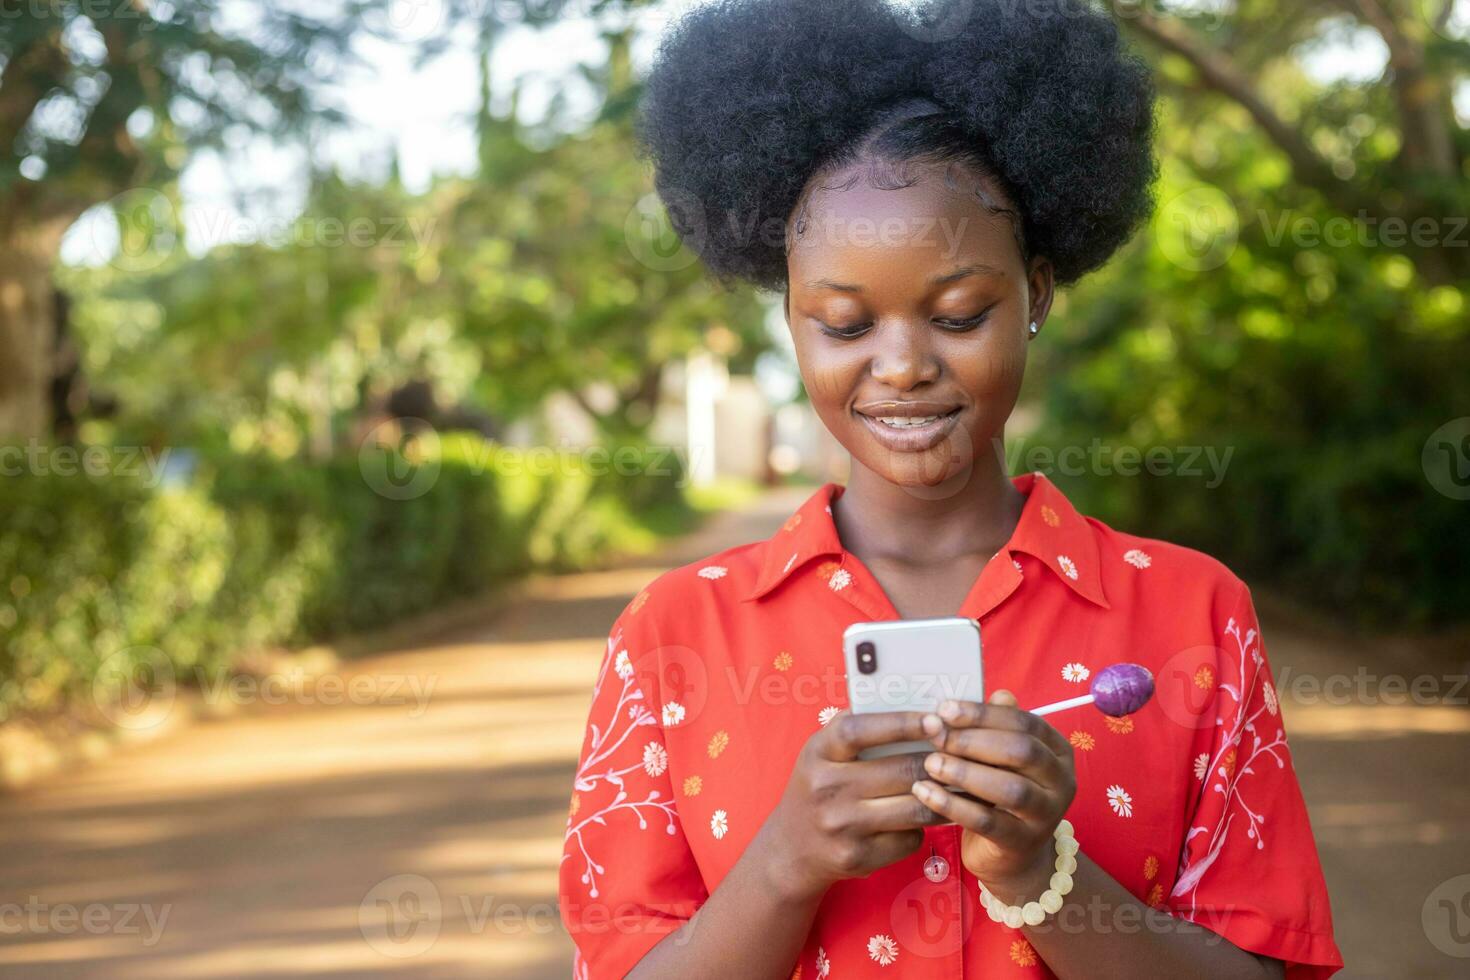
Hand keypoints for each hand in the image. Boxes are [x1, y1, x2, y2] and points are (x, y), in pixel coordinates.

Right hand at [757, 710, 949, 901]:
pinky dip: (922, 828)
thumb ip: (851, 727)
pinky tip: (925, 818)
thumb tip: (899, 697)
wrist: (792, 848)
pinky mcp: (858, 857)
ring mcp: (842, 826)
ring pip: (913, 808)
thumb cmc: (818, 787)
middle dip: (939, 761)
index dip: (901, 723)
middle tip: (963, 753)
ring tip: (960, 785)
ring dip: (943, 796)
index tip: (934, 719)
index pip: (860, 730)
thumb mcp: (821, 752)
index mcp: (818, 753)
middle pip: (900, 771)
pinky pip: (908, 839)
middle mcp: (827, 788)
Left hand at [910, 690, 1076, 902]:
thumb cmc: (999, 795)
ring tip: (930, 764)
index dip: (983, 713)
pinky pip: (987, 822)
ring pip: (1009, 788)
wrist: (1012, 857)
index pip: (1024, 722)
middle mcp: (1061, 781)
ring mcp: (1047, 815)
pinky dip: (953, 805)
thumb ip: (993, 728)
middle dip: (973, 740)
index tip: (944, 709)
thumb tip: (987, 695)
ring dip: (965, 772)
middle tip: (936, 736)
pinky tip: (925, 793)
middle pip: (1021, 751)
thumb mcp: (999, 758)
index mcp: (1057, 750)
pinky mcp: (1023, 843)